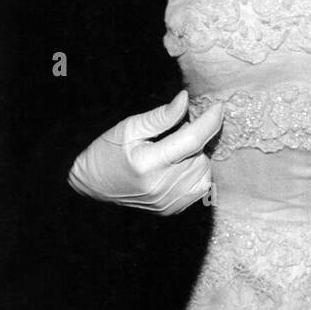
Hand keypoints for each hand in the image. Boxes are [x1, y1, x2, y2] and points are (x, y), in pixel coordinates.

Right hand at [68, 90, 224, 215]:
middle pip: (200, 154)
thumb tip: (186, 99)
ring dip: (196, 155)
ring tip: (173, 151)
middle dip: (196, 137)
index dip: (209, 121)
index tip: (218, 106)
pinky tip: (178, 166)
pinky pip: (200, 185)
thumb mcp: (129, 127)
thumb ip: (161, 116)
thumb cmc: (108, 152)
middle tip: (175, 132)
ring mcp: (167, 201)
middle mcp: (161, 186)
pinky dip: (196, 172)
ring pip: (203, 169)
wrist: (92, 186)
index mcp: (148, 163)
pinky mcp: (172, 209)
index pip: (192, 139)